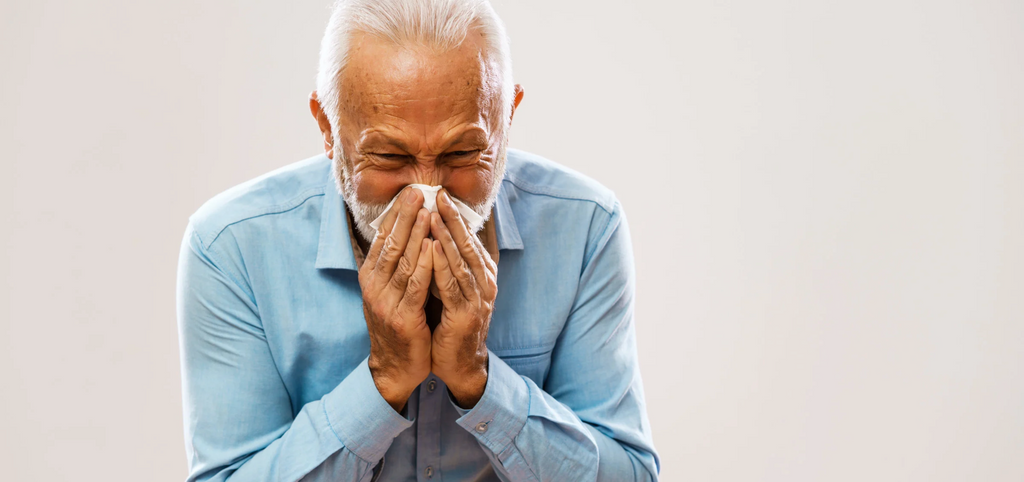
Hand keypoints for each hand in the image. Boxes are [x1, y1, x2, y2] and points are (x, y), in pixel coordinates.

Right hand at [358, 187, 433, 411]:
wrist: (395, 366)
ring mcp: (385, 302)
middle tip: (418, 191)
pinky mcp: (402, 318)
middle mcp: (373, 286)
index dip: (396, 214)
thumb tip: (405, 229)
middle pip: (390, 244)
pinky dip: (425, 264)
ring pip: (403, 261)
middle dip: (404, 216)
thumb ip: (397, 264)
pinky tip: (434, 247)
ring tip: (428, 211)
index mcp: (370, 276)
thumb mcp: (391, 290)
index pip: (383, 238)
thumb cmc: (399, 323)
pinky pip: (415, 286)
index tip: (410, 191)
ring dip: (416, 234)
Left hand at [429, 189, 497, 408]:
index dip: (456, 216)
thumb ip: (450, 264)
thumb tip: (435, 233)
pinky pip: (451, 285)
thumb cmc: (452, 322)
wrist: (459, 363)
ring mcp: (478, 299)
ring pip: (461, 261)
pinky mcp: (465, 315)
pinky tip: (431, 248)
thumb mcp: (454, 288)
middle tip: (439, 195)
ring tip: (431, 214)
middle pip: (468, 244)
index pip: (470, 238)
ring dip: (446, 237)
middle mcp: (485, 283)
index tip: (441, 194)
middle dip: (453, 218)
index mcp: (483, 274)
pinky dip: (441, 265)